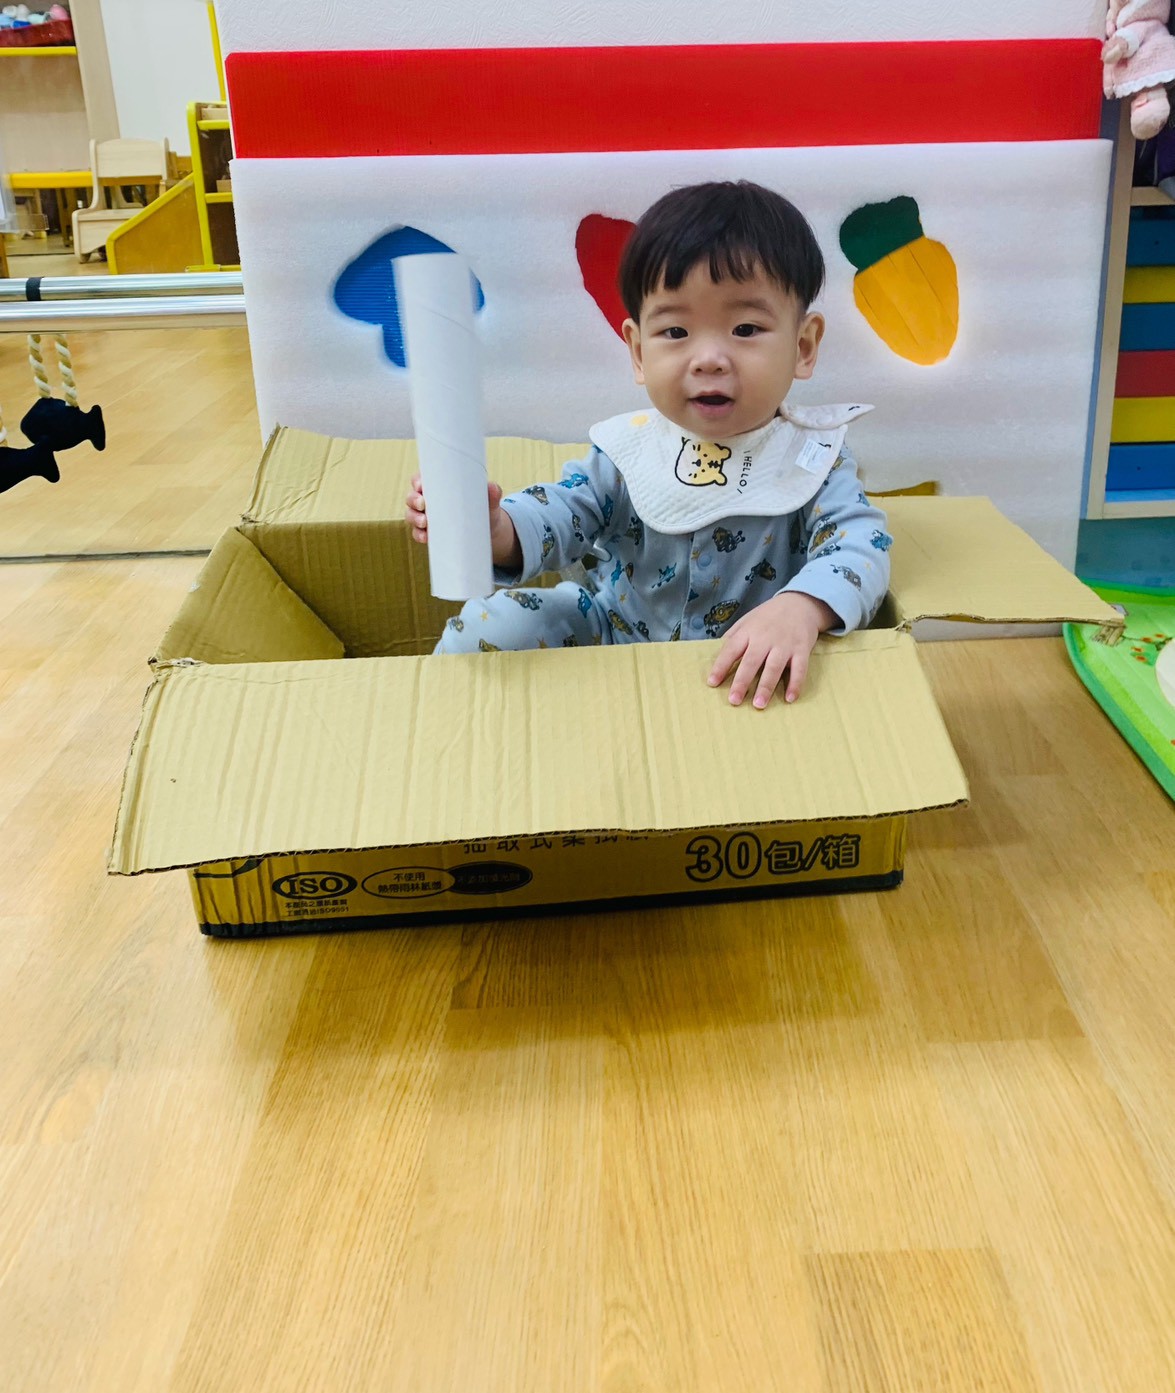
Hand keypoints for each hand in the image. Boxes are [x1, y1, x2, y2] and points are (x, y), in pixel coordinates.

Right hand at [405, 474, 520, 569]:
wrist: (488, 530)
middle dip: (414, 500)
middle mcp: (429, 500)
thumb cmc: (484, 508)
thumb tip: (493, 488)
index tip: (421, 485)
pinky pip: (418, 533)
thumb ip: (492, 493)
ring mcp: (426, 516)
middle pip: (412, 497)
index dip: (417, 481)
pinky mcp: (429, 532)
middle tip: (423, 505)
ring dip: (414, 518)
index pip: (421, 479)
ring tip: (425, 523)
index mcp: (439, 486)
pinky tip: (426, 537)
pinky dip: (419, 534)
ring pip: (411, 515)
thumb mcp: (489, 501)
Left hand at [707, 592, 836, 707]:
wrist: (800, 603)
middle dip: (742, 682)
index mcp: (748, 631)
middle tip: (734, 700)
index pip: (731, 650)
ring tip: (759, 705)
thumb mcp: (747, 620)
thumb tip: (715, 653)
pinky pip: (799, 669)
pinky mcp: (802, 649)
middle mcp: (765, 638)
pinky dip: (796, 684)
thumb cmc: (768, 616)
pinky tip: (790, 698)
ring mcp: (785, 644)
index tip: (712, 683)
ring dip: (766, 687)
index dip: (721, 666)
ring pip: (774, 667)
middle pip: (751, 661)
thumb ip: (733, 636)